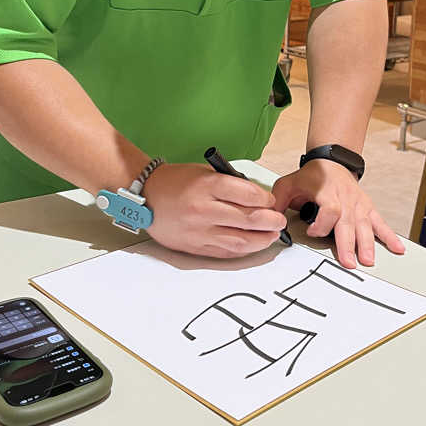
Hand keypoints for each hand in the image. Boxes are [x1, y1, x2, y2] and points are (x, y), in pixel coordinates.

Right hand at [144, 163, 287, 258]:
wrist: (146, 197)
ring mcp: (199, 231)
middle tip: (279, 220)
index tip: (271, 201)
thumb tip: (258, 199)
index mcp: (206, 186)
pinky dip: (243, 249)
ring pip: (239, 240)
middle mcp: (203, 209)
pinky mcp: (195, 246)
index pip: (247, 194)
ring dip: (261, 239)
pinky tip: (253, 245)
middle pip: (247, 219)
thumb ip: (230, 185)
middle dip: (270, 221)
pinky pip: (225, 252)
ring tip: (272, 235)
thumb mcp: (204, 173)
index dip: (266, 199)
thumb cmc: (175, 182)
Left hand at [272, 159, 404, 268]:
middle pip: (348, 223)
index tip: (313, 232)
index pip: (329, 210)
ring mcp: (358, 205)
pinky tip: (397, 249)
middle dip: (349, 244)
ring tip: (368, 260)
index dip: (322, 223)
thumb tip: (267, 218)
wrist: (333, 161)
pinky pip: (379, 223)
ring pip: (364, 226)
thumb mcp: (289, 183)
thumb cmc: (312, 175)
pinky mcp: (367, 209)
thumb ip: (278, 201)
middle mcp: (346, 200)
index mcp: (327, 193)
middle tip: (350, 262)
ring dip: (367, 244)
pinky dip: (389, 236)